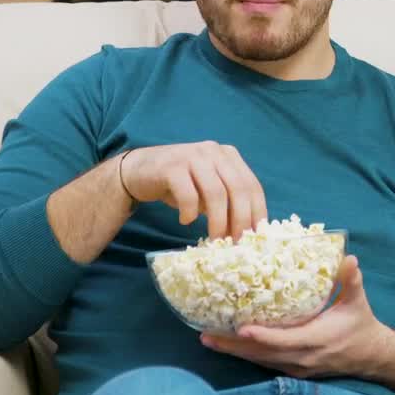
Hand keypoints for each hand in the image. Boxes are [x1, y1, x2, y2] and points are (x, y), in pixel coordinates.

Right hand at [120, 141, 267, 240]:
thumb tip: (246, 233)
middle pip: (238, 189)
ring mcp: (193, 156)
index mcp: (229, 155)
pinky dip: (190, 212)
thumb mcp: (209, 190)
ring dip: (218, 221)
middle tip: (236, 243)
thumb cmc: (180, 185)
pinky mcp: (172, 166)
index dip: (257, 212)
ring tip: (214, 240)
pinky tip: (185, 221)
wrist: (137, 172)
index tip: (256, 236)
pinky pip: (188, 195)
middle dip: (240, 219)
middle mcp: (214, 151)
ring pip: (216, 193)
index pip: (252, 185)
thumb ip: (228, 202)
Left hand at [200, 256, 394, 379]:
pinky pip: (265, 363)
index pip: (286, 340)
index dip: (263, 337)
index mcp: (317, 339)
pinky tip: (228, 346)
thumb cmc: (361, 324)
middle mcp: (303, 357)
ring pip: (260, 360)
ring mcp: (297, 367)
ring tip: (208, 340)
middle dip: (234, 346)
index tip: (242, 329)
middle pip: (263, 354)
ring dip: (234, 351)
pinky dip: (246, 355)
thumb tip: (348, 258)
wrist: (370, 355)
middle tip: (206, 335)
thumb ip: (351, 280)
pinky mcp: (294, 369)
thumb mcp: (358, 300)